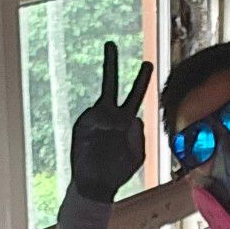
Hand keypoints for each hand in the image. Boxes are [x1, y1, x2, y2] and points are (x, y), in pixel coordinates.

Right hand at [68, 43, 153, 205]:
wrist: (95, 185)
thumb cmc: (118, 170)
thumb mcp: (138, 155)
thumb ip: (139, 136)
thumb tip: (135, 119)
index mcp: (126, 119)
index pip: (134, 94)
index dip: (141, 78)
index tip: (147, 62)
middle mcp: (110, 115)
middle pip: (110, 84)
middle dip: (109, 64)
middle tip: (110, 43)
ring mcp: (95, 119)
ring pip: (101, 101)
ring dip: (109, 112)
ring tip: (113, 129)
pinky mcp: (82, 126)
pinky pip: (95, 119)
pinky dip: (102, 127)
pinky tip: (104, 141)